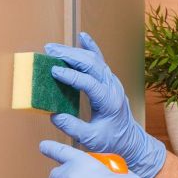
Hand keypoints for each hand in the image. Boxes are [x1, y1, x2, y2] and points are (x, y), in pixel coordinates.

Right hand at [44, 32, 165, 177]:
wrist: (128, 139)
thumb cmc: (111, 141)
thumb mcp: (91, 139)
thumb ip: (73, 128)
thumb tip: (54, 115)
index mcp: (109, 101)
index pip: (89, 83)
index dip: (71, 76)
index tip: (53, 71)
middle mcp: (112, 87)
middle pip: (91, 65)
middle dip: (69, 56)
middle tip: (49, 51)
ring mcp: (112, 81)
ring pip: (94, 60)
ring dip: (74, 52)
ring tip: (53, 48)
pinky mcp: (109, 80)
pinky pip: (100, 60)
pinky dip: (91, 47)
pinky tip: (83, 37)